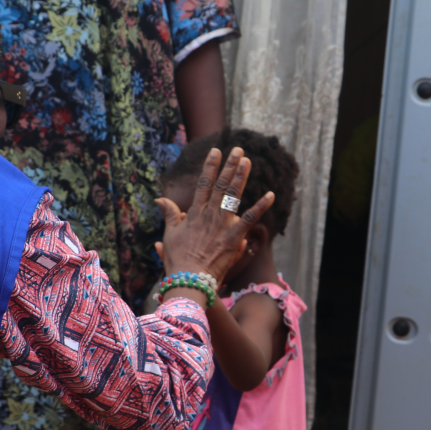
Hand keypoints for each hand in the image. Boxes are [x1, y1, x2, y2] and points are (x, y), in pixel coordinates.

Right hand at [156, 147, 274, 286]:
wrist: (189, 280)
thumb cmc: (178, 260)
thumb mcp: (169, 235)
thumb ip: (170, 214)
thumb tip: (160, 199)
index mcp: (195, 212)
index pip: (203, 183)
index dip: (210, 166)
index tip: (216, 151)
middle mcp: (210, 214)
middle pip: (221, 185)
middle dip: (229, 165)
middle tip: (238, 149)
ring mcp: (223, 225)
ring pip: (234, 195)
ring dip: (241, 177)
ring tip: (247, 161)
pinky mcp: (235, 237)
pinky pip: (250, 219)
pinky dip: (261, 206)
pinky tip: (271, 194)